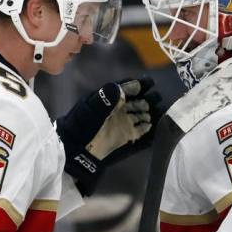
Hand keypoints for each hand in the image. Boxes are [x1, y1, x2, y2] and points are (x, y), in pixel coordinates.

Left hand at [57, 77, 161, 194]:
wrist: (76, 148)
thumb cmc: (82, 125)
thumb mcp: (93, 109)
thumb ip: (107, 98)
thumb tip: (121, 88)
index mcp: (109, 99)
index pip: (126, 89)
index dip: (137, 85)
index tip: (149, 83)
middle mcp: (118, 110)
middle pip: (135, 101)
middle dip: (145, 99)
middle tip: (155, 98)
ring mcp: (122, 123)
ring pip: (139, 114)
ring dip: (146, 113)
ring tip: (149, 113)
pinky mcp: (125, 135)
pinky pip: (139, 130)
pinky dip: (145, 128)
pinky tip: (149, 125)